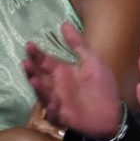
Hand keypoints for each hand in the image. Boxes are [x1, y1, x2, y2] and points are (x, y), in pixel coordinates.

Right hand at [23, 23, 121, 139]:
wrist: (112, 112)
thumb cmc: (102, 86)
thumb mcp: (92, 61)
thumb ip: (79, 44)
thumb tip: (64, 24)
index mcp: (64, 72)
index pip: (46, 61)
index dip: (37, 54)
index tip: (30, 44)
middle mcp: (57, 86)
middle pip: (40, 77)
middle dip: (32, 70)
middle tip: (26, 62)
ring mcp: (58, 101)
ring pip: (44, 94)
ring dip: (39, 88)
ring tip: (34, 79)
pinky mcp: (63, 116)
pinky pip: (55, 112)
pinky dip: (52, 108)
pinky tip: (53, 102)